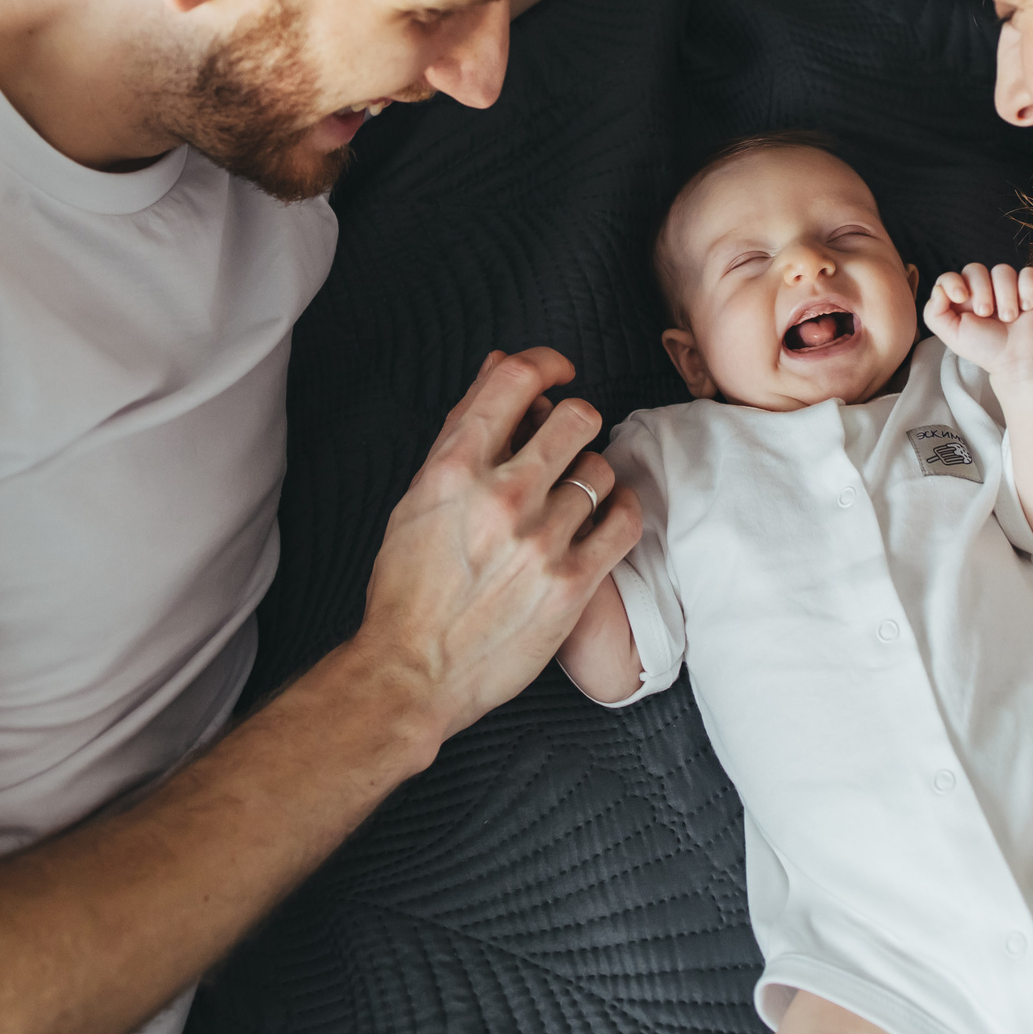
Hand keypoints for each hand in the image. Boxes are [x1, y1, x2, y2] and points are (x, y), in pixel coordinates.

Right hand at [354, 347, 643, 744]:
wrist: (412, 670)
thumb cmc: (408, 584)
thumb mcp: (421, 497)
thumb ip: (462, 430)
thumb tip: (499, 365)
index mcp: (454, 469)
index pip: (515, 380)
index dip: (545, 363)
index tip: (558, 372)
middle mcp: (500, 497)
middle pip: (575, 417)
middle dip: (574, 422)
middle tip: (565, 445)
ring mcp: (540, 540)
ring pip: (600, 469)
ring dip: (590, 477)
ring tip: (572, 499)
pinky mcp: (572, 583)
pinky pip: (624, 519)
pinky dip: (620, 510)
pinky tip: (605, 517)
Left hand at [924, 262, 1032, 377]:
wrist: (1017, 360)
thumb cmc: (985, 348)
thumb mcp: (952, 335)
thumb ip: (934, 313)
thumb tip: (939, 289)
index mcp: (962, 297)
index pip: (950, 276)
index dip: (953, 282)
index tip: (961, 298)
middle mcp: (984, 288)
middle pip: (975, 269)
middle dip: (981, 291)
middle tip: (986, 314)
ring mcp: (1008, 286)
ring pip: (1002, 270)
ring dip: (1005, 296)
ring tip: (1009, 318)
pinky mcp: (1032, 288)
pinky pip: (1029, 273)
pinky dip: (1027, 290)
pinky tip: (1026, 308)